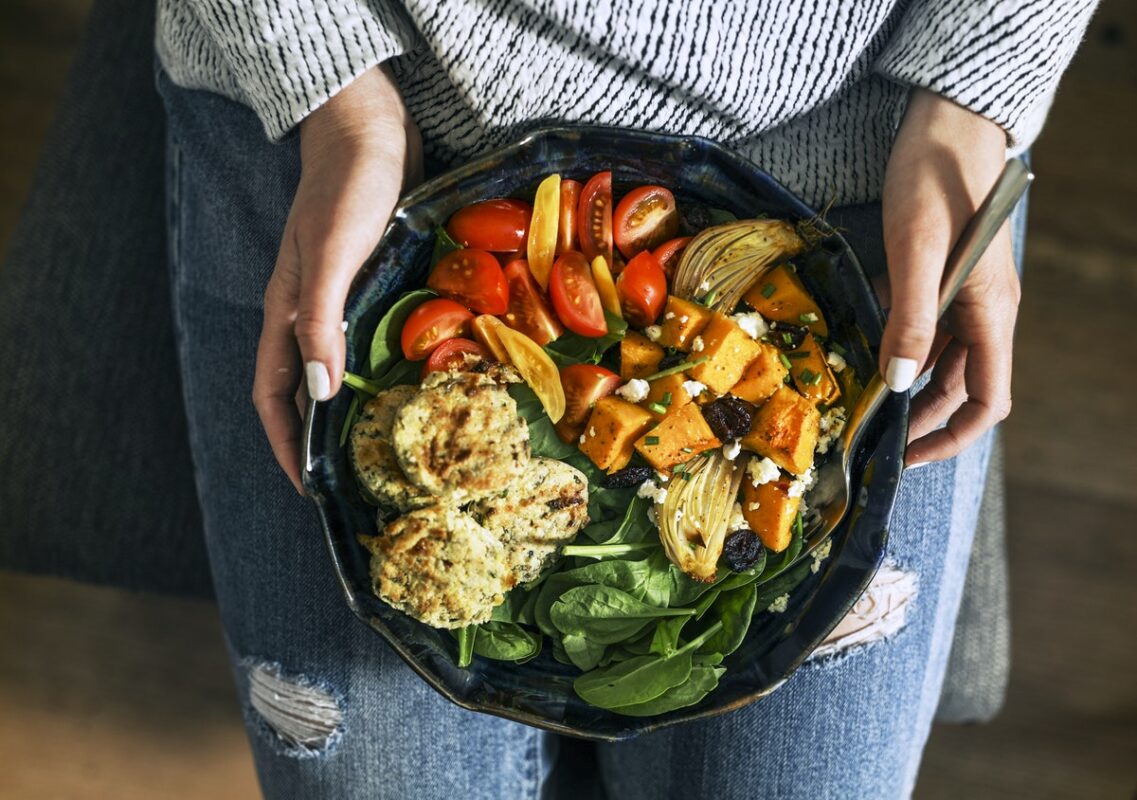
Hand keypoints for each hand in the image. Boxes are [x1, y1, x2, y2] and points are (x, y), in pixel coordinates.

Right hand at [253, 65, 422, 491]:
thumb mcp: (331, 256)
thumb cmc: (347, 189)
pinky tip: (414, 383)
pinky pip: (369, 340)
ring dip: (353, 408)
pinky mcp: (371, 281)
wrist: (369, 130)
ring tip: (389, 445)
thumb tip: (319, 395)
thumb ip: (320, 320)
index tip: (310, 489)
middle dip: (321, 439)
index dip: (287, 445)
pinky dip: (382, 369)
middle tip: (357, 480)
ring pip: (339, 368)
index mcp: (286, 313)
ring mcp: (340, 297)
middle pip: (306, 390)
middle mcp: (309, 312)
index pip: (275, 395)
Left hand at [880, 89, 1019, 465]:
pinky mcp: (941, 276)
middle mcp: (983, 311)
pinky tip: (863, 349)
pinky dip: (897, 346)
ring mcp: (964, 294)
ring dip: (904, 384)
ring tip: (858, 403)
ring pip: (938, 360)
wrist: (947, 122)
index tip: (907, 455)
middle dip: (917, 417)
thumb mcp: (917, 251)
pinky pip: (923, 327)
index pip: (987, 400)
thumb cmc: (936, 177)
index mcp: (991, 313)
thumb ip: (911, 318)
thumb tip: (900, 383)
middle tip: (866, 436)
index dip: (951, 437)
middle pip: (956, 388)